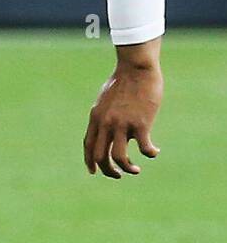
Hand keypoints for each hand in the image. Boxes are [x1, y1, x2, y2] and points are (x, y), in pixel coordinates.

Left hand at [83, 40, 162, 177]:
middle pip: (100, 156)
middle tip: (118, 175)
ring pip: (119, 157)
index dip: (90, 161)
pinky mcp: (140, 123)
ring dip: (127, 168)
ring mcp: (122, 124)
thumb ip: (104, 114)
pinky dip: (149, 153)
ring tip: (135, 170)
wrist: (136, 67)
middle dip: (108, 170)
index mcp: (96, 117)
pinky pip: (144, 148)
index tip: (94, 171)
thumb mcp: (106, 98)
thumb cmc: (124, 80)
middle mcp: (106, 123)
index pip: (88, 145)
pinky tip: (155, 151)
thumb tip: (108, 128)